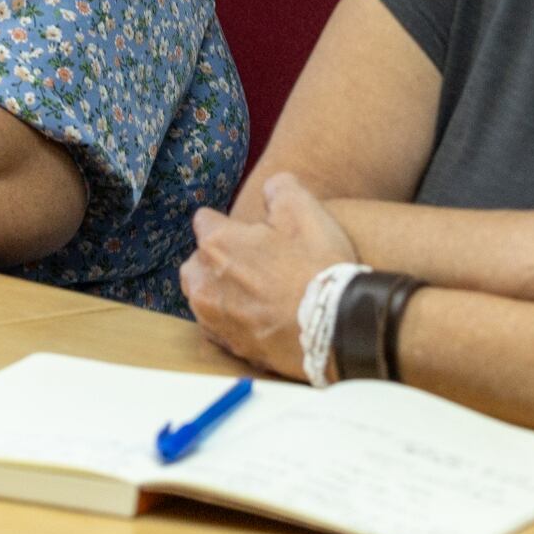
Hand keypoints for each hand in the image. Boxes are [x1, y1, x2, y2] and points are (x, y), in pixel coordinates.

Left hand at [179, 173, 358, 379]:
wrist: (336, 328)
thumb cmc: (317, 267)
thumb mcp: (305, 210)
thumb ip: (280, 188)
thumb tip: (271, 186)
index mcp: (217, 245)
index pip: (204, 221)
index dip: (228, 222)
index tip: (250, 231)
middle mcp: (204, 283)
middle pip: (196, 262)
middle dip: (215, 259)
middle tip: (252, 261)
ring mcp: (215, 320)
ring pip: (203, 297)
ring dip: (220, 291)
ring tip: (254, 291)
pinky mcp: (231, 347)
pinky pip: (218, 328)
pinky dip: (232, 321)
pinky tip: (258, 318)